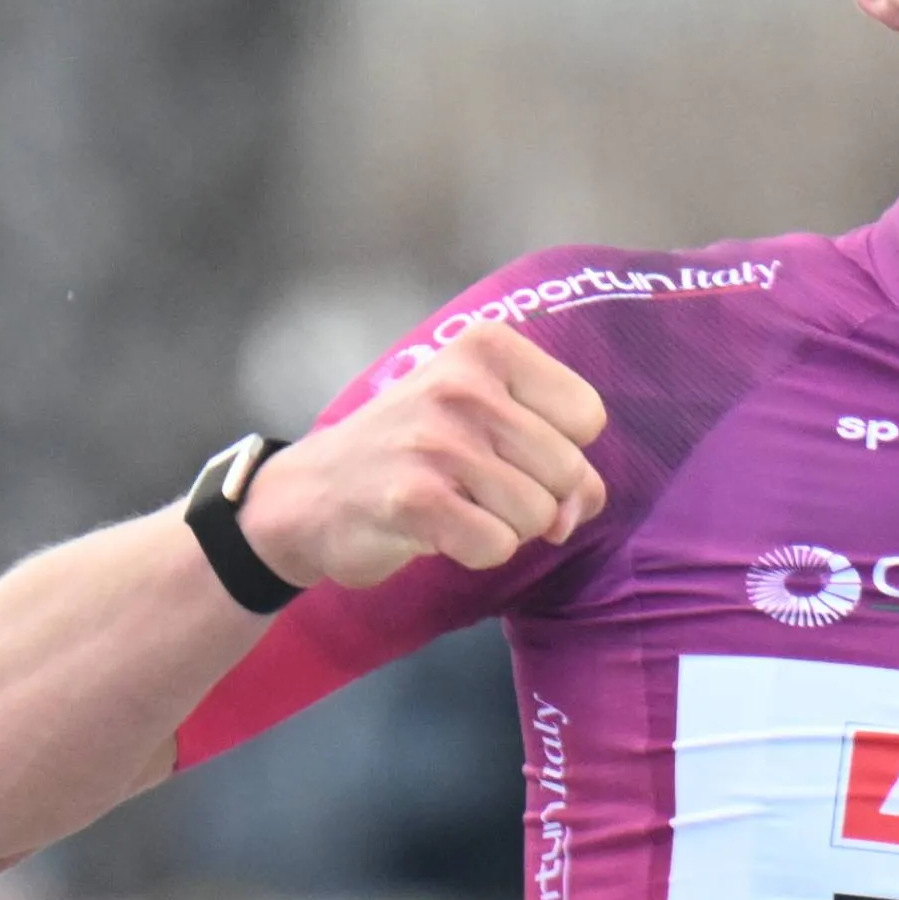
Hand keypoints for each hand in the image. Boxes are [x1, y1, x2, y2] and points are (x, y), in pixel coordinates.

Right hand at [237, 322, 608, 589]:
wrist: (311, 492)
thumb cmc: (414, 452)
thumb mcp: (487, 421)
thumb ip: (556, 453)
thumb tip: (581, 509)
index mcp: (489, 348)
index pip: (587, 416)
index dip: (562, 450)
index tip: (510, 451)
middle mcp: (464, 385)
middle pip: (568, 470)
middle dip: (536, 496)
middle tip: (477, 487)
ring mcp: (438, 442)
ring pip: (539, 514)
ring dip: (505, 526)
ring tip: (457, 505)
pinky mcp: (416, 500)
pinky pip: (498, 546)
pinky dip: (476, 551)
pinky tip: (438, 529)